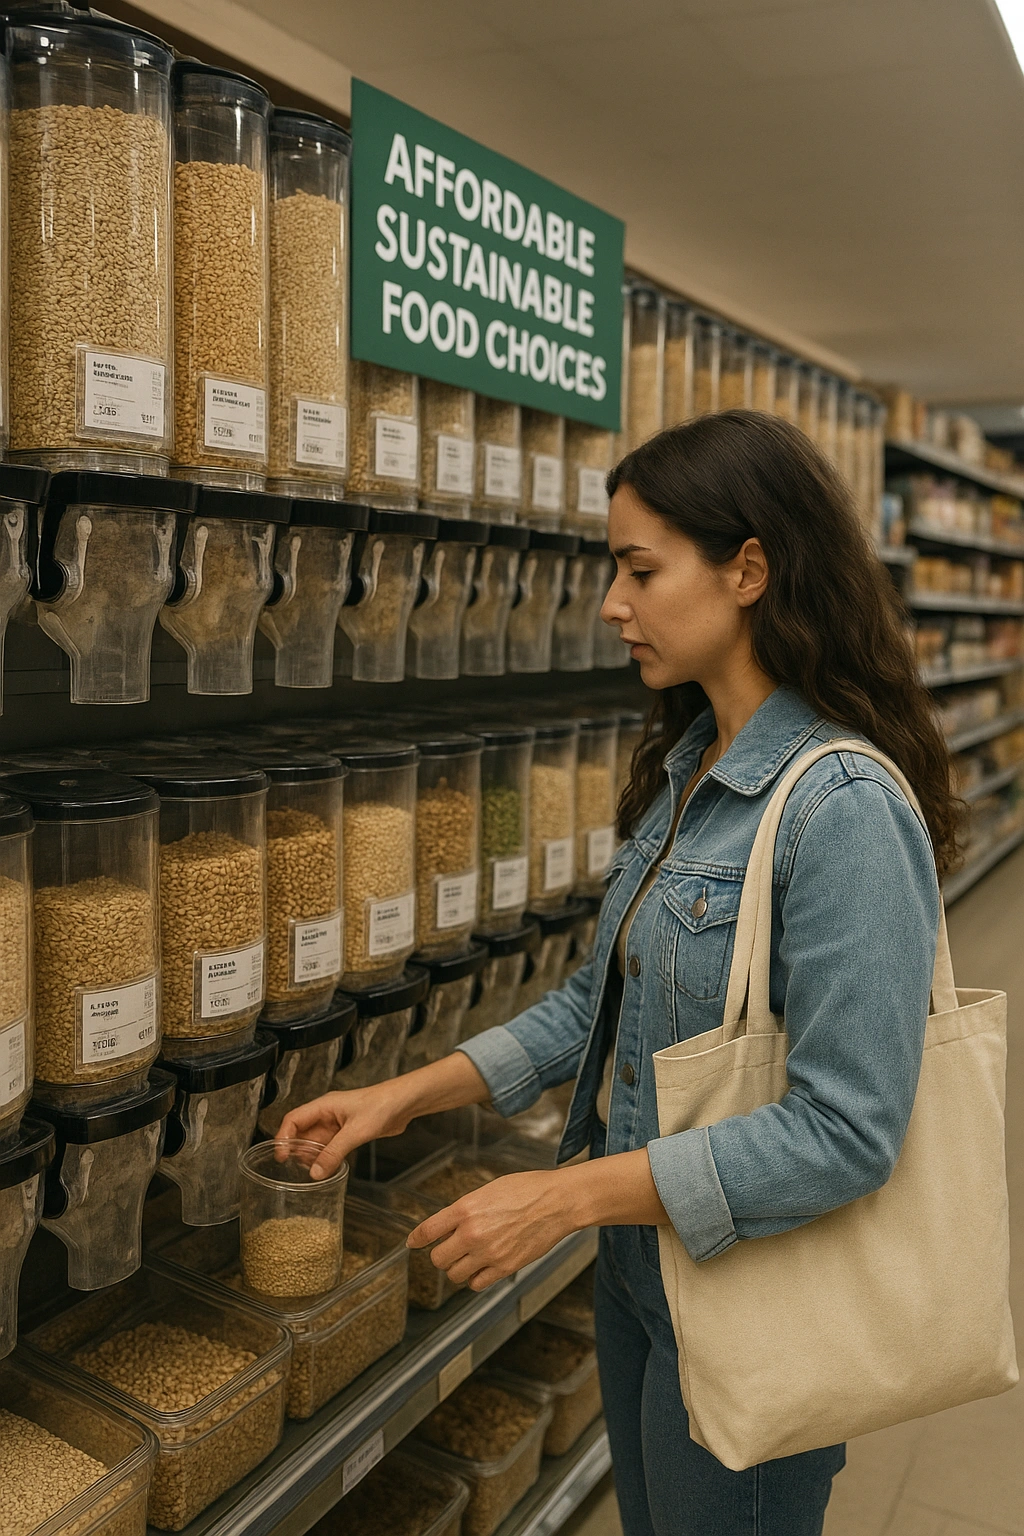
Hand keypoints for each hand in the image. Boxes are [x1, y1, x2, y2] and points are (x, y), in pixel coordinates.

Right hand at [278, 1084, 412, 1178]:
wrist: (405, 1102)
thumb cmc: (382, 1105)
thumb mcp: (356, 1131)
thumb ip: (334, 1153)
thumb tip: (315, 1172)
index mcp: (324, 1106)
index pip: (293, 1119)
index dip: (283, 1137)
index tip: (280, 1156)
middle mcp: (327, 1114)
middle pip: (302, 1132)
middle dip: (296, 1150)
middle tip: (293, 1169)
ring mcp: (338, 1124)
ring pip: (316, 1141)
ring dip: (311, 1155)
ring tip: (309, 1172)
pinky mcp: (349, 1132)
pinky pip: (330, 1146)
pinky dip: (325, 1157)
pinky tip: (325, 1168)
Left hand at [407, 1170, 579, 1291]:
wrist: (557, 1202)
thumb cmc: (527, 1189)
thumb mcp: (488, 1190)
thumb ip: (466, 1210)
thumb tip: (450, 1225)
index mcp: (465, 1209)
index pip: (428, 1230)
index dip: (417, 1239)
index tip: (412, 1243)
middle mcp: (472, 1233)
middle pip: (438, 1258)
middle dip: (442, 1254)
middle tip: (451, 1249)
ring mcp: (488, 1253)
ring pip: (454, 1275)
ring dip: (458, 1268)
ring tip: (469, 1258)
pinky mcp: (505, 1267)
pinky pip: (476, 1284)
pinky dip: (475, 1279)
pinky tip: (483, 1267)